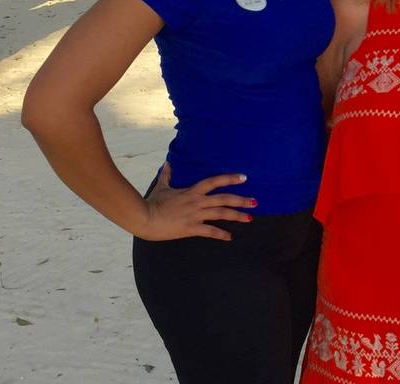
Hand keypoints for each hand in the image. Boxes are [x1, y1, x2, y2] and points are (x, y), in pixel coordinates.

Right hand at [137, 163, 254, 241]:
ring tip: (250, 218)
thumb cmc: (152, 202)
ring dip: (237, 216)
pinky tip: (230, 237)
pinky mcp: (190, 228)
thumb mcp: (162, 187)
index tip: (244, 178)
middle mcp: (197, 202)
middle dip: (241, 200)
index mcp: (192, 191)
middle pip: (224, 199)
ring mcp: (195, 215)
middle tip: (255, 202)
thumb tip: (168, 162)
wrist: (144, 218)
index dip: (230, 178)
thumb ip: (168, 174)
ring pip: (221, 214)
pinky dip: (221, 234)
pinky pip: (210, 231)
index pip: (214, 181)